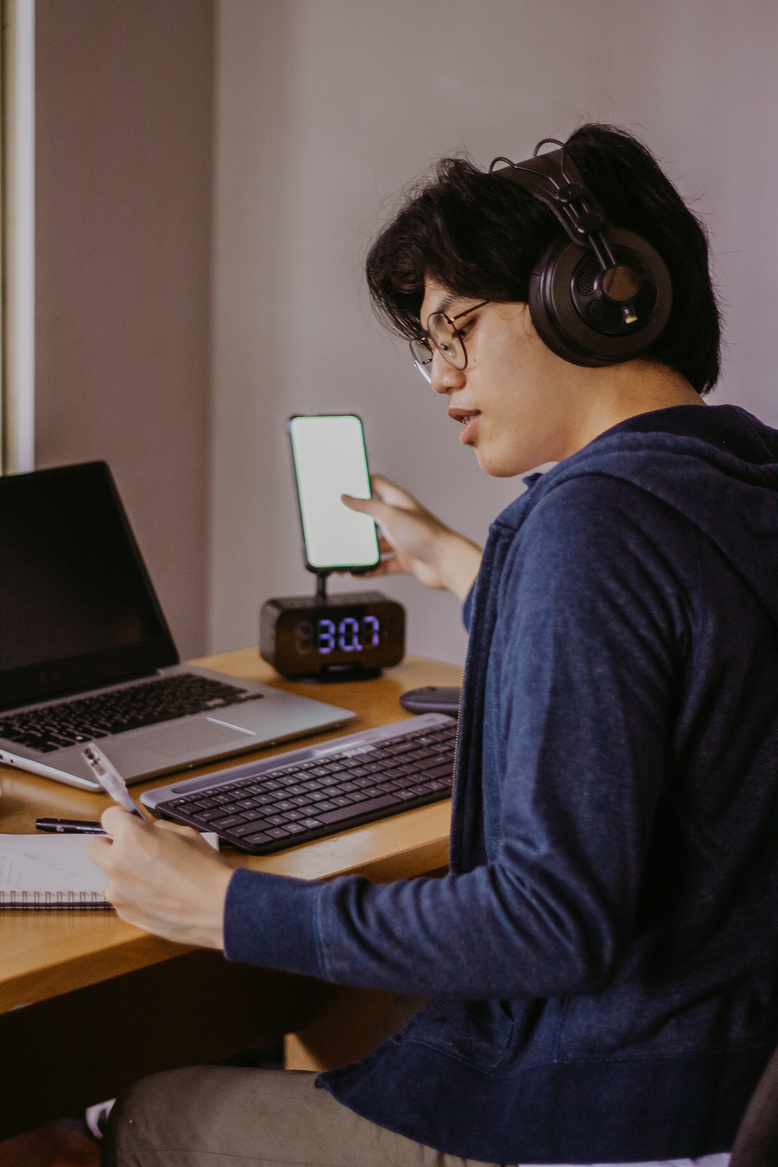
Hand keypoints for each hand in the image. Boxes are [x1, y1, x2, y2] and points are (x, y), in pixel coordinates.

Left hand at [87, 808, 232, 948]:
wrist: (217, 908)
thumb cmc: (205, 870)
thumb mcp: (185, 834)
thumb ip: (158, 830)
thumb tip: (148, 831)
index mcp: (131, 837)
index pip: (107, 817)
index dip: (120, 819)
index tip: (126, 822)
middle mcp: (117, 863)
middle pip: (94, 847)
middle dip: (110, 846)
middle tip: (133, 850)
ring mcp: (117, 892)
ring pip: (110, 875)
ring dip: (125, 874)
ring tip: (156, 880)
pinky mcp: (124, 914)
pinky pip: (122, 897)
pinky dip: (134, 895)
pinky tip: (159, 897)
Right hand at [343, 475, 481, 600]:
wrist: (447, 563)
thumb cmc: (426, 535)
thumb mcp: (390, 515)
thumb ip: (367, 506)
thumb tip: (348, 497)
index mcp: (398, 501)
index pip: (377, 484)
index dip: (361, 482)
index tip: (346, 484)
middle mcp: (400, 519)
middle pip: (373, 517)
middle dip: (357, 522)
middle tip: (341, 523)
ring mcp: (402, 540)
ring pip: (377, 543)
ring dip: (363, 549)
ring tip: (348, 552)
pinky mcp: (405, 559)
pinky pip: (383, 564)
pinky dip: (371, 568)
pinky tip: (360, 570)